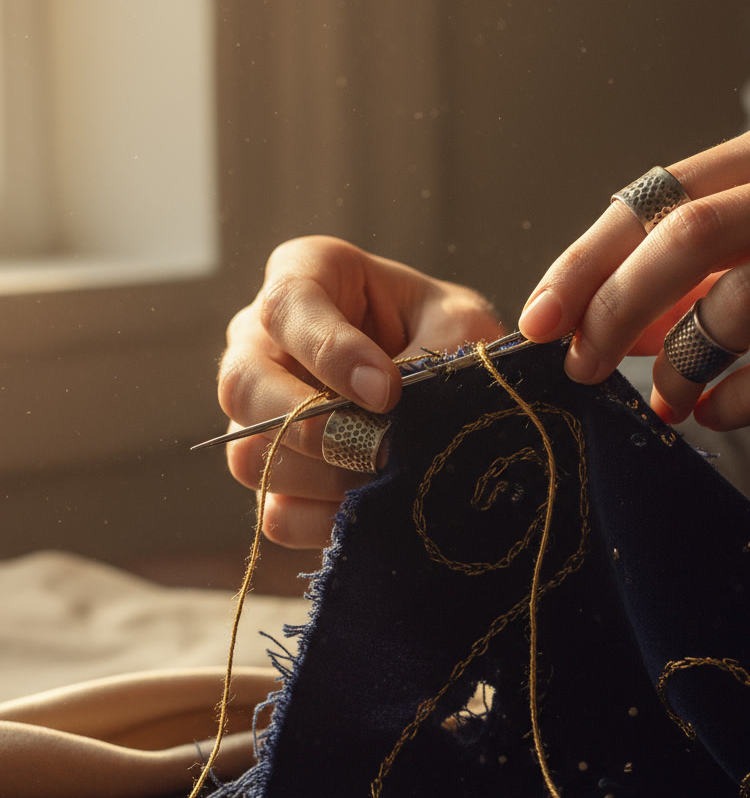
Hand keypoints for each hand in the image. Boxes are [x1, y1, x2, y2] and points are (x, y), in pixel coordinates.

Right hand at [218, 236, 501, 547]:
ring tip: (390, 476)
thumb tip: (386, 422)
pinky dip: (327, 520)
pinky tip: (376, 508)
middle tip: (378, 446)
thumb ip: (428, 352)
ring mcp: (258, 414)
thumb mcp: (458, 324)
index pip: (287, 306)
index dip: (331, 353)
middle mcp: (263, 343)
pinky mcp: (275, 475)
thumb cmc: (450, 334)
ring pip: (251, 456)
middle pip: (243, 386)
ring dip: (326, 477)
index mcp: (306, 277)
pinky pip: (274, 513)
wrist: (458, 390)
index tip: (386, 391)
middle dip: (312, 425)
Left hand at [517, 108, 749, 432]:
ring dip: (681, 362)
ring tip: (668, 401)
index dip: (587, 260)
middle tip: (579, 368)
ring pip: (743, 295)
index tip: (538, 321)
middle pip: (691, 234)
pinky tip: (717, 415)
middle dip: (614, 308)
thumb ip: (693, 284)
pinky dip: (741, 396)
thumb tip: (593, 327)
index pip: (660, 195)